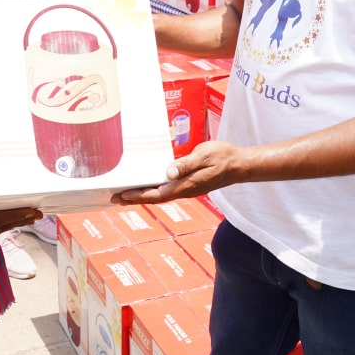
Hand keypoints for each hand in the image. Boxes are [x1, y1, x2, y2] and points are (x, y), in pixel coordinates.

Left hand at [111, 140, 243, 204]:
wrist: (239, 165)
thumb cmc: (223, 157)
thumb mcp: (204, 156)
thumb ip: (186, 164)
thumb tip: (168, 171)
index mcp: (186, 185)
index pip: (157, 194)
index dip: (138, 196)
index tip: (122, 195)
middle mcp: (184, 190)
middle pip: (155, 198)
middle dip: (134, 198)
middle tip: (114, 198)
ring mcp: (187, 188)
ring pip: (160, 195)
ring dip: (142, 195)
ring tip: (125, 194)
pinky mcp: (189, 184)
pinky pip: (166, 190)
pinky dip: (153, 189)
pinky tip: (147, 185)